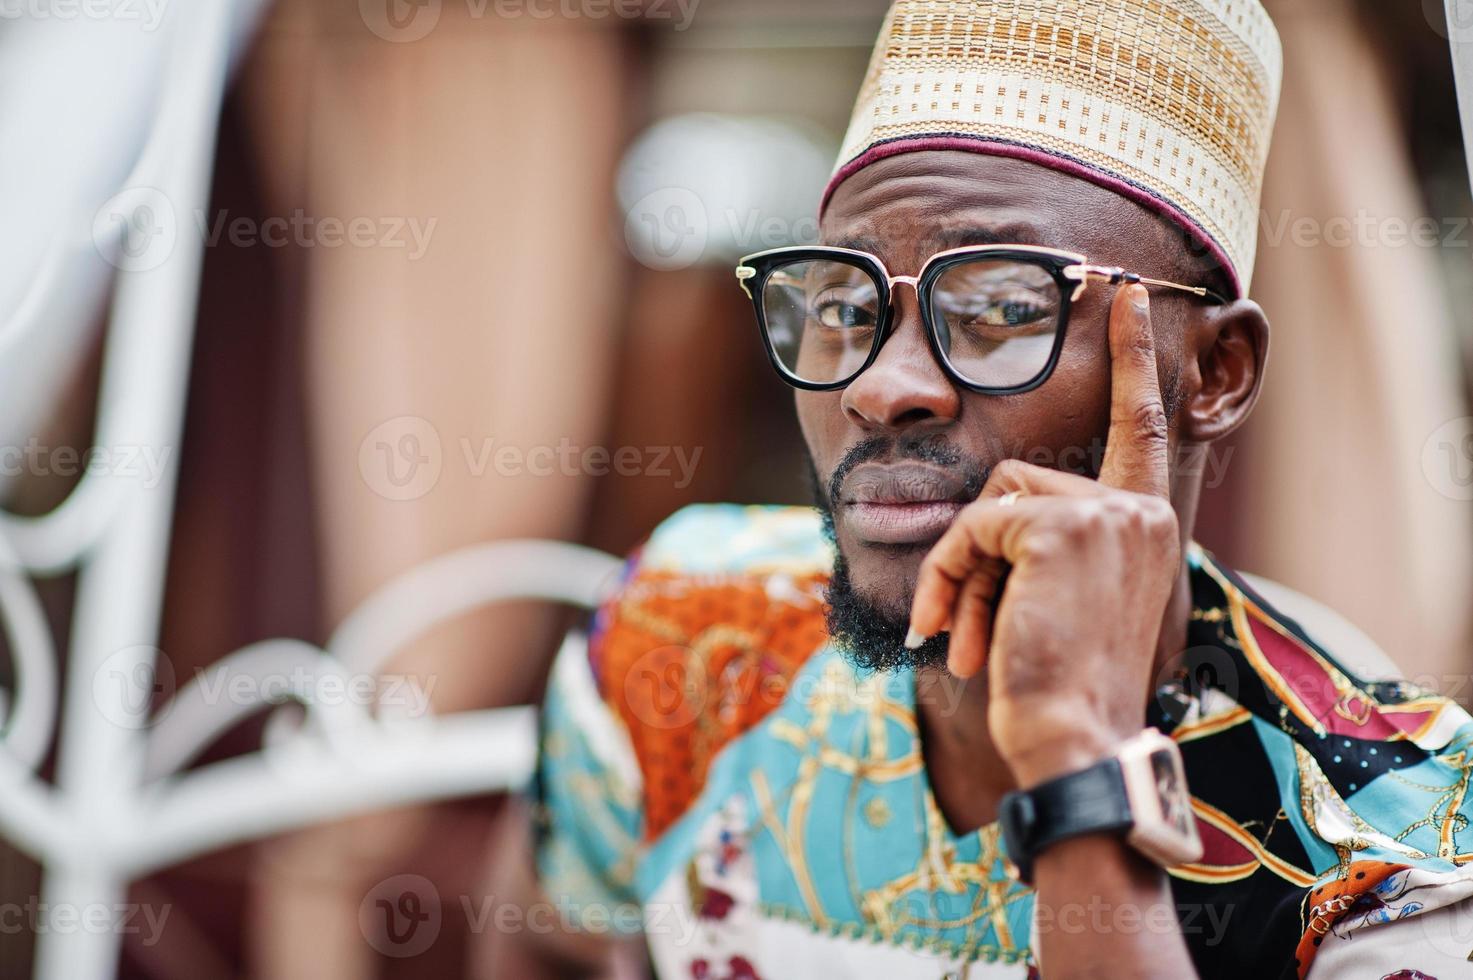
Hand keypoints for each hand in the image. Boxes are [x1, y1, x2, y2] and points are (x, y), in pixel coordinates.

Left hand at [906, 284, 1182, 786]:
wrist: (1074, 740)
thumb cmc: (1063, 685)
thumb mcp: (1063, 601)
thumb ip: (1044, 542)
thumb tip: (990, 514)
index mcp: (1147, 522)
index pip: (1140, 423)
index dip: (1131, 354)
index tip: (1124, 291)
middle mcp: (1140, 508)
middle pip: (1017, 481)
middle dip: (978, 556)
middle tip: (971, 628)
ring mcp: (1105, 513)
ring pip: (989, 503)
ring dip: (962, 573)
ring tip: (970, 640)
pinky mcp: (1058, 526)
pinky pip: (971, 526)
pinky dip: (950, 577)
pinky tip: (964, 633)